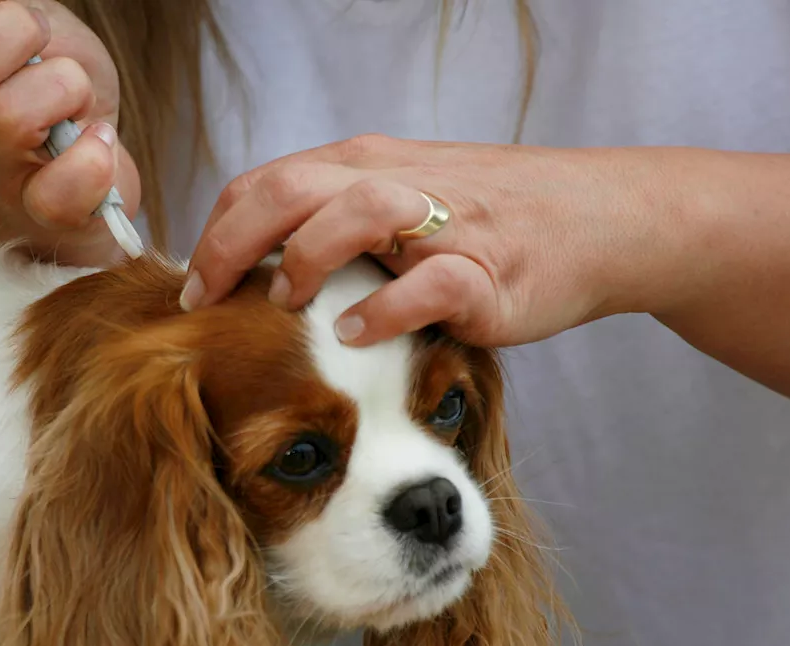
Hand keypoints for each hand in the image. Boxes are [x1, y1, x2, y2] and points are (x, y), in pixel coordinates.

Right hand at [0, 0, 136, 264]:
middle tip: (38, 40)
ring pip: (9, 119)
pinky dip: (91, 159)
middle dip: (14, 31)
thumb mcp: (17, 15)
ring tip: (75, 94)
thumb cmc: (47, 75)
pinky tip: (98, 138)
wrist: (96, 144)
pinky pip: (56, 196)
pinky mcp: (46, 214)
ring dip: (65, 84)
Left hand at [183, 135, 683, 347]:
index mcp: (362, 165)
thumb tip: (252, 263)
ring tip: (283, 305)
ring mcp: (445, 225)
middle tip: (205, 304)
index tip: (192, 291)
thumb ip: (331, 217)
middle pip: (291, 188)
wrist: (597, 217)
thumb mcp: (399, 197)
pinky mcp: (489, 272)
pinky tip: (357, 336)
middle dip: (232, 246)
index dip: (216, 235)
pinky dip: (386, 310)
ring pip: (357, 212)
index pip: (263, 183)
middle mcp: (395, 183)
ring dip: (306, 258)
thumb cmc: (486, 216)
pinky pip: (430, 284)